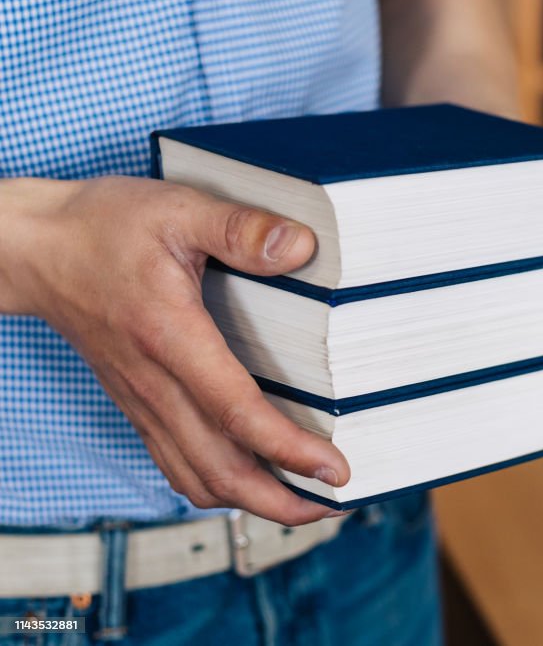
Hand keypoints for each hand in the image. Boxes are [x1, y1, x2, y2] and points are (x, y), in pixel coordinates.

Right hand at [0, 176, 349, 525]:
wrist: (35, 250)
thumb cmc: (104, 228)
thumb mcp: (177, 210)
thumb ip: (240, 229)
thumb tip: (301, 248)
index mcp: (170, 338)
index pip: (236, 412)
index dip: (289, 450)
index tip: (334, 471)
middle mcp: (155, 384)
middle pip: (219, 470)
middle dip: (281, 501)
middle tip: (334, 504)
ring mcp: (143, 401)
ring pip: (197, 478)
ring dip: (252, 502)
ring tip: (304, 501)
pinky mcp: (138, 404)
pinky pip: (176, 464)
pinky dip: (218, 485)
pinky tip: (250, 478)